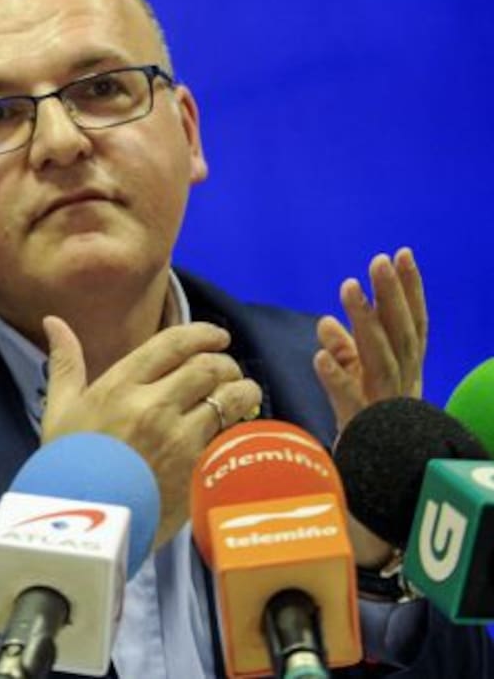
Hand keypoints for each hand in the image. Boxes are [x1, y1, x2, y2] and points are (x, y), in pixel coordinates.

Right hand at [40, 316, 261, 548]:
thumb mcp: (58, 410)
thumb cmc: (67, 465)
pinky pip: (230, 435)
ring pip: (229, 399)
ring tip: (241, 392)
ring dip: (242, 390)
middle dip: (224, 362)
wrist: (82, 526)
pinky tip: (234, 427)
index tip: (216, 336)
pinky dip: (237, 426)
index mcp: (119, 386)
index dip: (203, 333)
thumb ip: (65, 362)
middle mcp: (153, 406)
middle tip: (226, 368)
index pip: (174, 343)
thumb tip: (53, 321)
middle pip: (208, 367)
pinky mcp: (196, 469)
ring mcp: (179, 439)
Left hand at [313, 248, 426, 432]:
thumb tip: (326, 323)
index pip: (412, 322)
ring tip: (347, 286)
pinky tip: (320, 355)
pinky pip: (348, 398)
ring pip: (378, 357)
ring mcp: (383, 402)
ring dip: (364, 321)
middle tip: (377, 260)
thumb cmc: (369, 423)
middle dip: (391, 294)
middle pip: (399, 333)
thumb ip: (346, 350)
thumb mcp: (360, 380)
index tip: (401, 253)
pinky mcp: (361, 425)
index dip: (410, 288)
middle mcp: (402, 381)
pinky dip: (336, 376)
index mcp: (406, 368)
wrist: (377, 480)